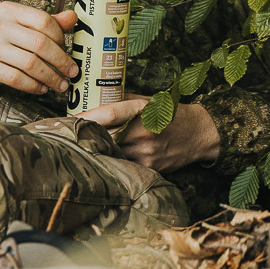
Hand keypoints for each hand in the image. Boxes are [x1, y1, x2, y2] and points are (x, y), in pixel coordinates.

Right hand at [0, 2, 80, 100]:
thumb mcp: (19, 27)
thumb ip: (46, 23)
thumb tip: (73, 17)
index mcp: (8, 10)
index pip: (43, 20)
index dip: (61, 37)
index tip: (67, 50)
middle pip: (39, 43)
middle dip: (61, 61)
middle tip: (71, 72)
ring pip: (31, 64)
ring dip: (50, 77)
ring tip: (60, 85)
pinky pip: (17, 78)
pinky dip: (34, 86)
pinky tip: (42, 88)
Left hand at [76, 95, 221, 171]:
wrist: (199, 133)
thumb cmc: (168, 113)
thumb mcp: (147, 100)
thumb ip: (121, 101)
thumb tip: (91, 103)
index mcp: (142, 110)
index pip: (109, 114)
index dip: (87, 117)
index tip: (70, 119)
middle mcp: (144, 131)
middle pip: (106, 136)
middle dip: (87, 135)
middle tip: (70, 135)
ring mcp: (147, 152)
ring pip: (112, 152)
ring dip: (98, 149)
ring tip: (85, 146)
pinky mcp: (150, 167)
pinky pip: (123, 164)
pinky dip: (113, 160)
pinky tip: (106, 158)